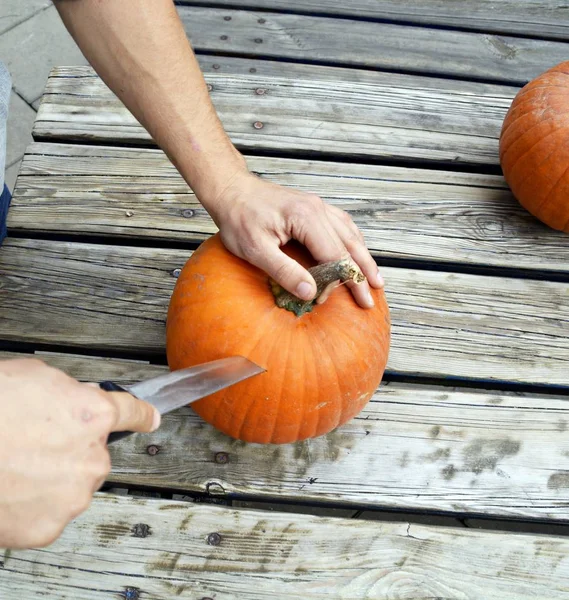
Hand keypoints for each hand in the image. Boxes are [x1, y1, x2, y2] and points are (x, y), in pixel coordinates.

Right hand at [0, 359, 159, 548]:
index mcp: (93, 416)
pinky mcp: (49, 527)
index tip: (150, 418)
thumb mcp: (34, 377)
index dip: (141, 414)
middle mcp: (93, 458)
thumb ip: (69, 392)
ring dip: (53, 477)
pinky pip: (51, 512)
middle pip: (94, 452)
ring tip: (14, 466)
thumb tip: (81, 400)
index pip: (131, 413)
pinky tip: (11, 490)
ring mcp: (73, 496)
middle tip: (32, 442)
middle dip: (71, 447)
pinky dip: (35, 505)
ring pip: (73, 484)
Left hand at [207, 171, 383, 307]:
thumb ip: (284, 271)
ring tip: (375, 279)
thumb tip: (310, 293)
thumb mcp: (256, 250)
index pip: (335, 255)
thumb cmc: (238, 219)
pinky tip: (358, 251)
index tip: (351, 301)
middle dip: (362, 273)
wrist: (231, 190)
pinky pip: (342, 225)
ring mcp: (318, 206)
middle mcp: (318, 209)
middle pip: (349, 245)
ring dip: (364, 257)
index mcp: (306, 218)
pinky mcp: (313, 207)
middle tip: (371, 298)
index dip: (344, 281)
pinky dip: (353, 241)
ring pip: (350, 234)